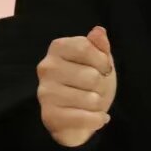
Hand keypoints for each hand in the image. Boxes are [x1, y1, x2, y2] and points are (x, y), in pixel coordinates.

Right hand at [36, 25, 116, 147]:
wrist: (77, 117)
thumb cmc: (89, 82)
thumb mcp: (99, 60)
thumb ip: (99, 45)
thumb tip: (98, 31)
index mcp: (57, 48)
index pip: (85, 47)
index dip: (102, 60)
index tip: (104, 68)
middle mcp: (47, 68)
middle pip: (91, 75)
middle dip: (102, 85)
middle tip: (96, 89)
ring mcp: (45, 92)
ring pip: (90, 98)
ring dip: (99, 104)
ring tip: (92, 103)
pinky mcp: (49, 116)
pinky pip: (85, 118)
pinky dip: (97, 119)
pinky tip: (95, 117)